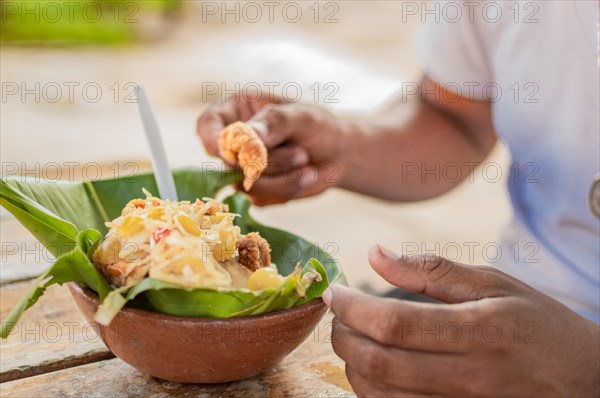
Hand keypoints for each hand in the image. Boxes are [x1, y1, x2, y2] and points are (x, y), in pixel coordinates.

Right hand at [196, 94, 354, 204]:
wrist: (337, 151)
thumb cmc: (316, 124)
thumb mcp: (300, 116)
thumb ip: (275, 122)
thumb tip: (249, 135)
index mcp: (235, 111)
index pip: (207, 126)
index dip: (213, 141)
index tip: (231, 154)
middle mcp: (233, 142)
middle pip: (230, 161)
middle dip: (268, 162)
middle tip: (301, 154)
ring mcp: (242, 169)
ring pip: (246, 184)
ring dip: (282, 178)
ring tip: (307, 163)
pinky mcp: (256, 190)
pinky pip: (262, 198)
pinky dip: (287, 190)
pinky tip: (305, 176)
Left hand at [323, 246, 599, 396]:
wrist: (584, 381)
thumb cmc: (539, 325)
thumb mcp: (494, 284)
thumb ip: (430, 270)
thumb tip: (374, 253)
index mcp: (479, 330)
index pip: (394, 323)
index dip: (352, 308)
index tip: (334, 292)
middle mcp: (468, 376)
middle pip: (379, 362)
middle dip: (342, 335)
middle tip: (338, 314)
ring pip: (380, 395)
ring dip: (351, 364)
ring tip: (351, 336)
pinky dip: (372, 390)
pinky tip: (374, 365)